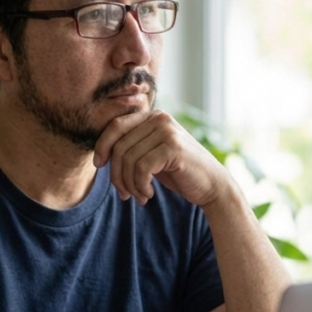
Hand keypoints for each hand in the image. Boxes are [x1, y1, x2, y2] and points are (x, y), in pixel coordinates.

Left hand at [93, 110, 225, 207]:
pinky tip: (148, 194)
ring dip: (129, 184)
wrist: (211, 186)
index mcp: (153, 116)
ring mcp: (167, 131)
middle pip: (119, 145)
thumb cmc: (178, 172)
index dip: (102, 146)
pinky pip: (141, 168)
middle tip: (124, 193)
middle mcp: (160, 118)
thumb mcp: (151, 155)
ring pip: (128, 159)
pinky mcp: (173, 147)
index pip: (115, 126)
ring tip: (139, 195)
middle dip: (116, 174)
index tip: (99, 165)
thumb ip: (132, 147)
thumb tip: (99, 154)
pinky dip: (140, 186)